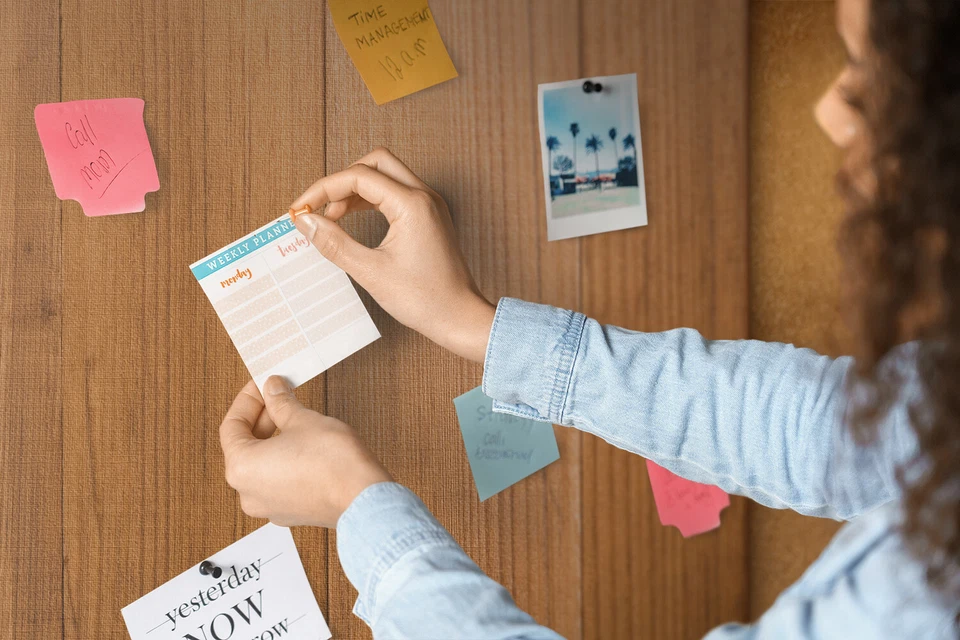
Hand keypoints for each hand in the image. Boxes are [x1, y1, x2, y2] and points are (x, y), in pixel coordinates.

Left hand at [218, 377, 391, 527]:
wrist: (363, 497)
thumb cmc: (333, 462)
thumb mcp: (302, 419)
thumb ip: (280, 403)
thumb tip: (273, 390)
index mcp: (241, 468)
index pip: (232, 426)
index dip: (248, 400)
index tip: (261, 386)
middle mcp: (247, 492)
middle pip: (243, 447)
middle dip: (261, 419)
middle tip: (278, 397)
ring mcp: (268, 507)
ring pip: (260, 466)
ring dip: (272, 439)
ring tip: (292, 418)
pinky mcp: (289, 512)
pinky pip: (277, 481)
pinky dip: (283, 460)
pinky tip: (301, 444)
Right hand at [289, 147, 495, 362]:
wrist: (460, 318)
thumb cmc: (424, 300)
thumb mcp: (371, 272)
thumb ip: (334, 243)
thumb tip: (305, 222)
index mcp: (412, 205)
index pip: (359, 176)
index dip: (324, 190)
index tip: (301, 210)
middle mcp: (424, 197)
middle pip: (375, 163)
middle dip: (342, 180)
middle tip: (321, 208)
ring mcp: (430, 205)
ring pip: (386, 176)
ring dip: (356, 189)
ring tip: (332, 218)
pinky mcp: (430, 217)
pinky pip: (397, 193)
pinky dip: (371, 200)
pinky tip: (353, 220)